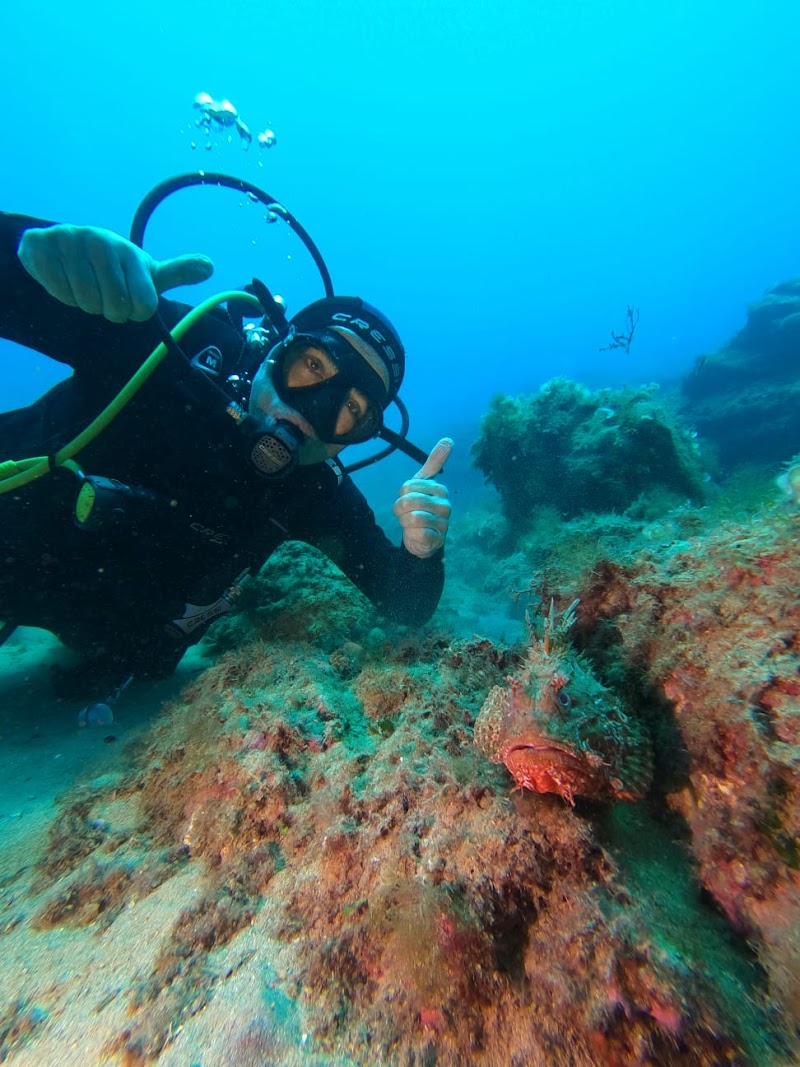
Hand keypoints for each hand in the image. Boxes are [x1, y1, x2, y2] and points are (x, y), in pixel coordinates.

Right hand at [18, 224, 213, 323]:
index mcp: (130, 252)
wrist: (65, 246)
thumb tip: (210, 266)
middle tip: (104, 295)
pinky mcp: (41, 246)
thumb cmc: (114, 267)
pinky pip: (59, 291)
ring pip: (85, 302)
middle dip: (108, 310)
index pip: (143, 306)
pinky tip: (65, 280)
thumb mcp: (146, 271)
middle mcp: (101, 240)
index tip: (130, 301)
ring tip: (85, 286)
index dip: (135, 313)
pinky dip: (62, 295)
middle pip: (113, 308)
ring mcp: (69, 239)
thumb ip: (176, 272)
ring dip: (84, 304)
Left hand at [393, 437, 452, 558]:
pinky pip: (417, 532)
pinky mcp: (438, 539)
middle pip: (408, 501)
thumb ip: (434, 462)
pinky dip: (411, 534)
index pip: (408, 486)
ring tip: (411, 524)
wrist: (422, 538)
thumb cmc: (421, 508)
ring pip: (411, 517)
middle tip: (407, 514)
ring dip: (404, 522)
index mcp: (440, 490)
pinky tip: (417, 534)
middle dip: (400, 510)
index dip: (402, 495)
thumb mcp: (423, 484)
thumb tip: (448, 439)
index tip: (408, 499)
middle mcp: (445, 505)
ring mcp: (443, 523)